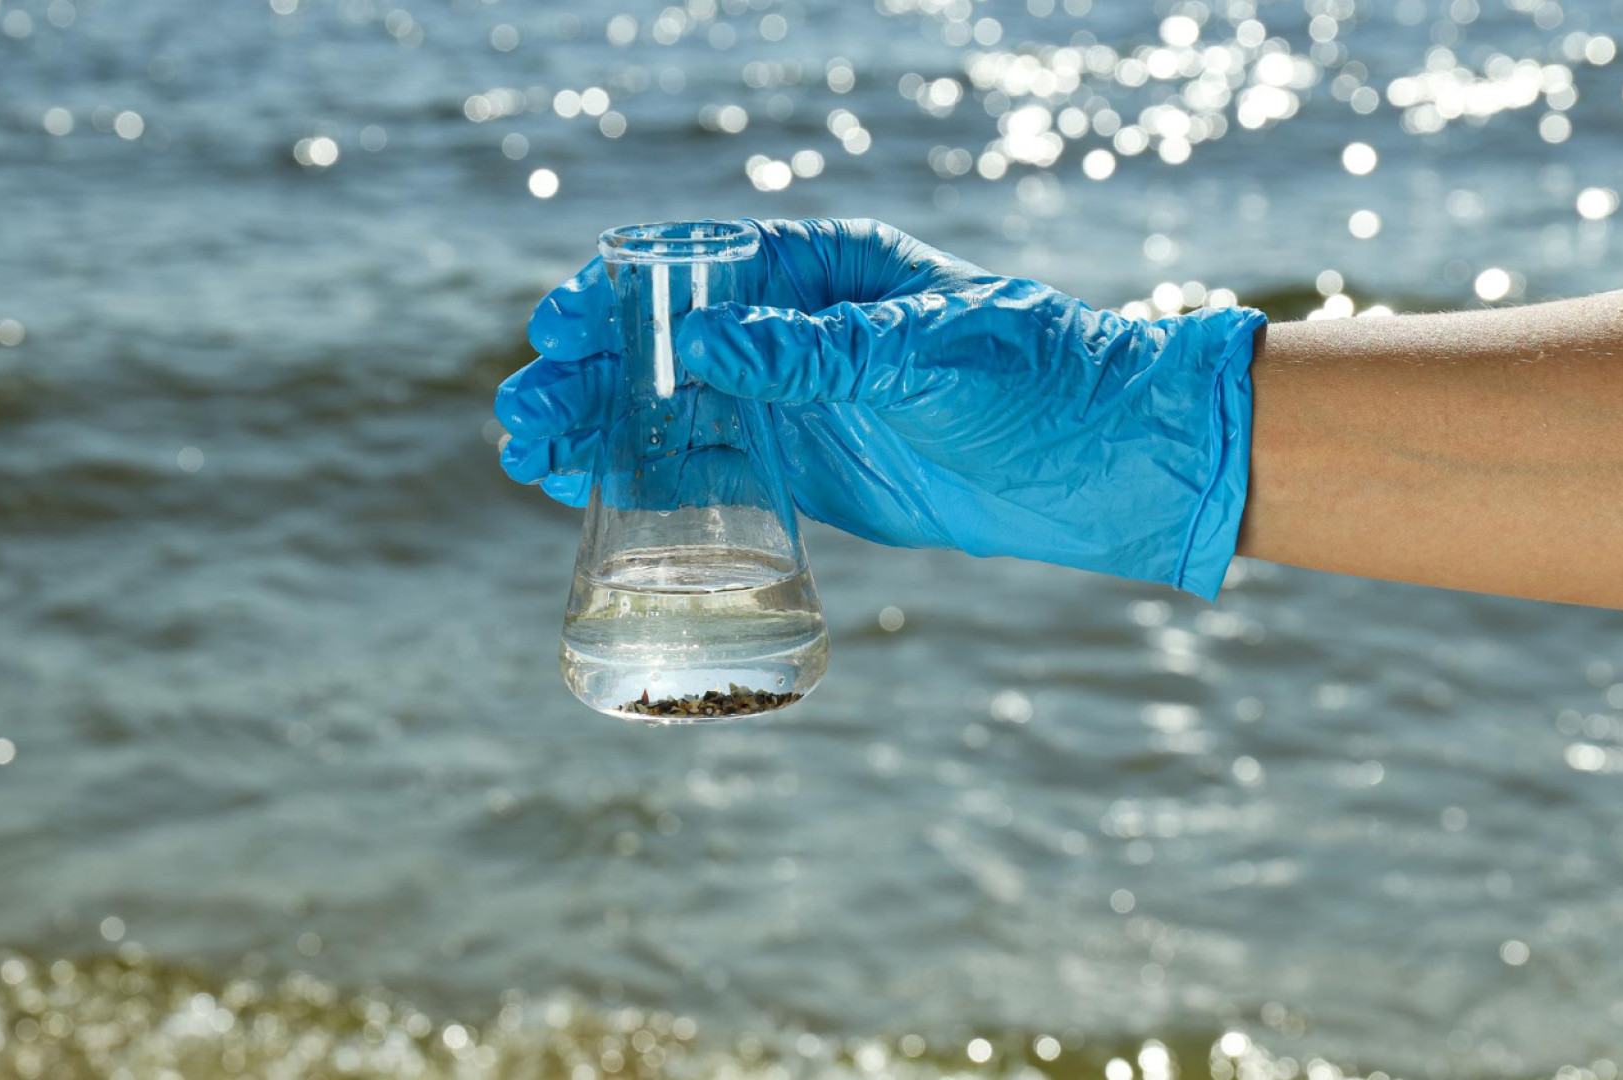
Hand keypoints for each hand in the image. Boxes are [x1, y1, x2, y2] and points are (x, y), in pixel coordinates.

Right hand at [496, 219, 1264, 598]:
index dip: (614, 297)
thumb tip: (702, 344)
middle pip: (659, 347)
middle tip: (522, 414)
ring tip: (528, 454)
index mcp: (818, 273)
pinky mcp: (798, 473)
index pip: (692, 272)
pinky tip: (580, 490)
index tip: (557, 329)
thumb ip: (819, 352)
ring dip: (593, 429)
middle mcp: (789, 335)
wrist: (1100, 465)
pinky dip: (639, 478)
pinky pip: (703, 471)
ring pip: (667, 411)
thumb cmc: (1033, 377)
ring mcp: (788, 407)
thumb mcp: (928, 352)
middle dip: (583, 375)